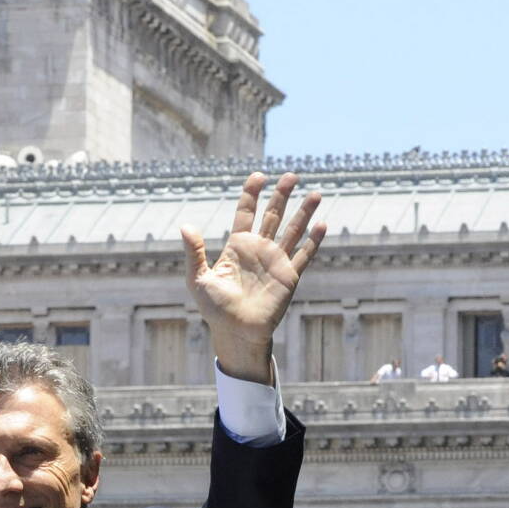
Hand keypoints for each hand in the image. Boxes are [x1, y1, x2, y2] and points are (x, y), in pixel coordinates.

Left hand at [181, 171, 325, 383]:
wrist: (235, 332)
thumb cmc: (214, 309)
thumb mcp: (198, 279)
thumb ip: (194, 252)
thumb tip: (185, 226)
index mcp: (237, 246)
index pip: (246, 212)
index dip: (252, 193)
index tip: (259, 176)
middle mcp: (259, 249)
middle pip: (274, 214)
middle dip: (283, 194)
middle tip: (292, 175)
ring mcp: (276, 261)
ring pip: (293, 230)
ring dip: (304, 212)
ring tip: (316, 193)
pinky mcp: (289, 276)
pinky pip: (304, 255)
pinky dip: (313, 241)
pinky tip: (322, 225)